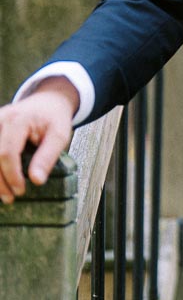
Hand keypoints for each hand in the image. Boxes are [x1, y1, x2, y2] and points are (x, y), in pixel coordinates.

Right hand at [0, 78, 78, 202]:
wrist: (46, 102)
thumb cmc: (53, 119)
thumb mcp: (59, 135)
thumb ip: (48, 156)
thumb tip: (37, 180)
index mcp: (17, 120)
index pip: (7, 152)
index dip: (11, 175)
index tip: (21, 191)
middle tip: (11, 198)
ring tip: (4, 194)